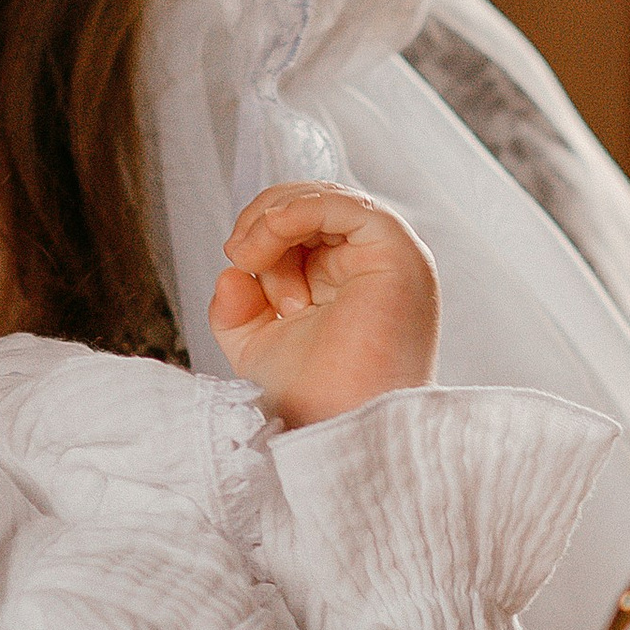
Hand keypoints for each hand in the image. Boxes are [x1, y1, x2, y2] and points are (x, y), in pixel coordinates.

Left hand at [209, 182, 439, 423]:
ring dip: (274, 219)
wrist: (335, 430)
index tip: (239, 272)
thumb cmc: (310, 401)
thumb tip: (231, 272)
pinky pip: (348, 206)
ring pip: (326, 200)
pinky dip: (301, 208)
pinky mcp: (398, 256)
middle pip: (311, 207)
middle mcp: (368, 268)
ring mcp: (387, 260)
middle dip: (263, 224)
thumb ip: (237, 307)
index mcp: (341, 283)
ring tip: (252, 257)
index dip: (261, 236)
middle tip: (241, 258)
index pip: (300, 229)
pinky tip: (272, 230)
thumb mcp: (255, 343)